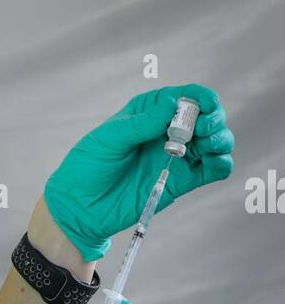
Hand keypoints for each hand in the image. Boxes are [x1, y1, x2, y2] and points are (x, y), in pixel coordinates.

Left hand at [43, 85, 234, 261]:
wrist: (80, 208)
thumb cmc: (88, 167)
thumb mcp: (110, 138)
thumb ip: (143, 123)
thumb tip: (173, 104)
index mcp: (150, 112)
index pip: (185, 96)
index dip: (201, 98)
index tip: (207, 106)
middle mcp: (168, 131)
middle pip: (206, 117)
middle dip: (213, 119)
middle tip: (202, 131)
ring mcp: (177, 157)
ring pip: (215, 141)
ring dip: (221, 139)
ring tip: (207, 145)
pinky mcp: (181, 182)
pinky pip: (212, 170)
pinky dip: (222, 164)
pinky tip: (215, 163)